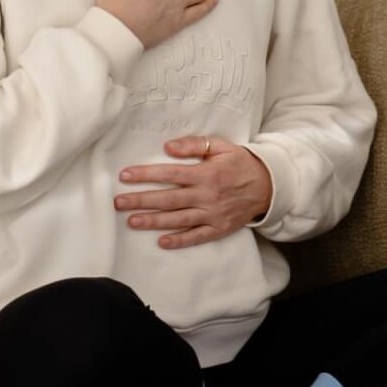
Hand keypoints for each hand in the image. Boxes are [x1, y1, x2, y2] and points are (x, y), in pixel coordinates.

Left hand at [114, 137, 274, 248]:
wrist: (268, 185)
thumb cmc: (240, 163)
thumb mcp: (221, 146)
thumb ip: (194, 145)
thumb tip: (168, 147)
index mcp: (205, 174)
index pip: (170, 174)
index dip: (146, 175)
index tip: (125, 176)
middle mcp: (206, 195)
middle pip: (168, 199)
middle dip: (141, 200)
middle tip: (119, 202)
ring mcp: (212, 214)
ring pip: (178, 219)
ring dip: (153, 221)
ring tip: (132, 221)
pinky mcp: (219, 228)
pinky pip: (197, 237)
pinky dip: (180, 241)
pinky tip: (162, 242)